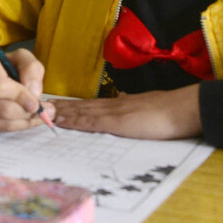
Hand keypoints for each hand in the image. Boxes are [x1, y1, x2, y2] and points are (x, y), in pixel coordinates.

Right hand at [0, 47, 53, 131]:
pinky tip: (26, 119)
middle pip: (3, 108)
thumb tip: (34, 93)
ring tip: (37, 115)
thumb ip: (32, 68)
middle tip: (41, 110)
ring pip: (1, 122)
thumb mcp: (20, 57)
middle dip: (26, 112)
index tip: (35, 102)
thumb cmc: (4, 66)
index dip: (20, 97)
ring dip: (24, 121)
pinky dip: (17, 126)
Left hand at [54, 85, 201, 139]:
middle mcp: (113, 105)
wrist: (182, 109)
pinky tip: (63, 122)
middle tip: (41, 106)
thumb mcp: (146, 105)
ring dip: (62, 112)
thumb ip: (133, 103)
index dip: (73, 104)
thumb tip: (125, 100)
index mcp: (120, 103)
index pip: (91, 104)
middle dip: (61, 107)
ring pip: (82, 111)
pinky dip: (74, 121)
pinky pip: (91, 122)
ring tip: (45, 112)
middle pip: (81, 105)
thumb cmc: (169, 110)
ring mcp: (113, 113)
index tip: (57, 104)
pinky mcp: (117, 122)